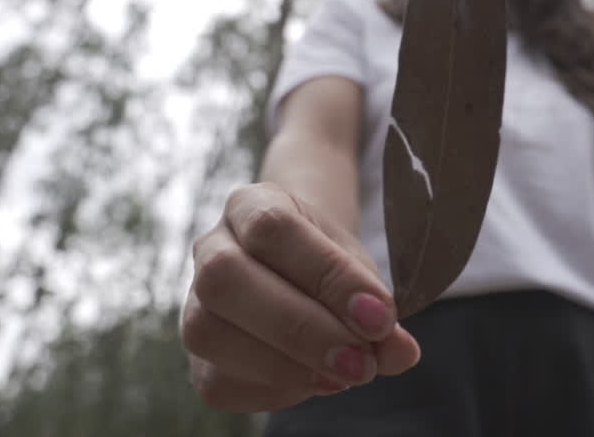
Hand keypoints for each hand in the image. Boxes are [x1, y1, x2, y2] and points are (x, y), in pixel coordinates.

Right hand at [181, 182, 420, 412]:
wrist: (296, 267)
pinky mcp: (195, 352)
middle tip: (360, 363)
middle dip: (300, 328)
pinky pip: (217, 379)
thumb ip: (380, 309)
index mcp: (251, 204)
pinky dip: (272, 389)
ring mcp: (193, 299)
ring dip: (284, 364)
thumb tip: (400, 352)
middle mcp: (210, 246)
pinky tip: (315, 382)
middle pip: (226, 278)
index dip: (327, 276)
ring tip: (343, 375)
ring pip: (208, 331)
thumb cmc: (328, 264)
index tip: (379, 318)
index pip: (273, 229)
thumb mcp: (359, 271)